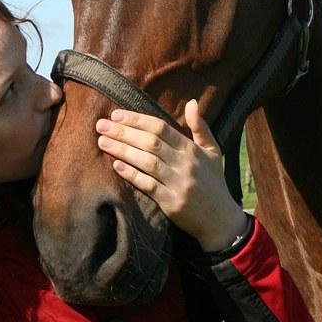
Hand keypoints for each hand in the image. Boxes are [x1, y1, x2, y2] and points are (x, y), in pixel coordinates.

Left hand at [96, 99, 249, 252]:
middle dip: (123, 132)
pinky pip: (149, 186)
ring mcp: (178, 183)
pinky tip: (116, 166)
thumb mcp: (213, 151)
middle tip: (101, 125)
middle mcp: (185, 164)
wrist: (220, 219)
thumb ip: (200, 127)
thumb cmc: (213, 181)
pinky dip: (132, 175)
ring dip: (122, 150)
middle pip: (150, 143)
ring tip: (102, 141)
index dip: (137, 120)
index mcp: (191, 149)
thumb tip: (191, 102)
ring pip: (146, 162)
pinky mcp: (171, 203)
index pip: (160, 128)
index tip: (116, 114)